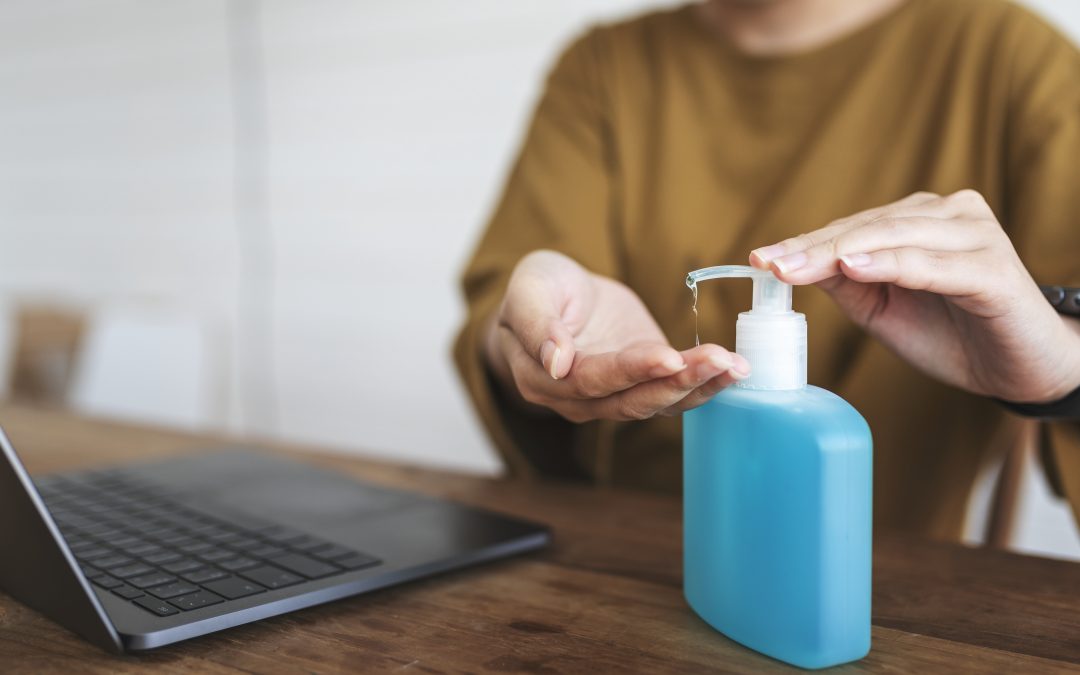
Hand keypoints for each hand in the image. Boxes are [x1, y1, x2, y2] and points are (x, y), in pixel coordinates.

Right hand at [484, 250, 749, 421]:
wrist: (558, 293)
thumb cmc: (537, 288)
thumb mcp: (528, 290)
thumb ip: (536, 325)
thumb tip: (557, 364)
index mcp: (543, 380)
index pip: (590, 381)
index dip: (629, 371)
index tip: (665, 357)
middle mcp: (579, 400)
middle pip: (630, 400)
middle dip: (677, 381)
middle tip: (717, 360)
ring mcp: (614, 396)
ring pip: (657, 402)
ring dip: (698, 385)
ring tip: (734, 365)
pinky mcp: (644, 383)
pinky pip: (675, 391)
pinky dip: (706, 383)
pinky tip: (735, 369)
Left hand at [750, 190, 1079, 402]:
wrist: (1021, 368)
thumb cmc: (952, 334)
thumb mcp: (883, 310)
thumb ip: (846, 283)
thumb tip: (796, 264)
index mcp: (921, 220)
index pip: (851, 227)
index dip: (804, 244)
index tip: (760, 259)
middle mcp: (950, 215)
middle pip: (866, 227)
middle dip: (812, 248)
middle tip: (769, 264)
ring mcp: (975, 236)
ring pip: (893, 237)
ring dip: (839, 251)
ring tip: (796, 267)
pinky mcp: (993, 269)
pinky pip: (932, 263)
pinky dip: (890, 264)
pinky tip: (853, 266)